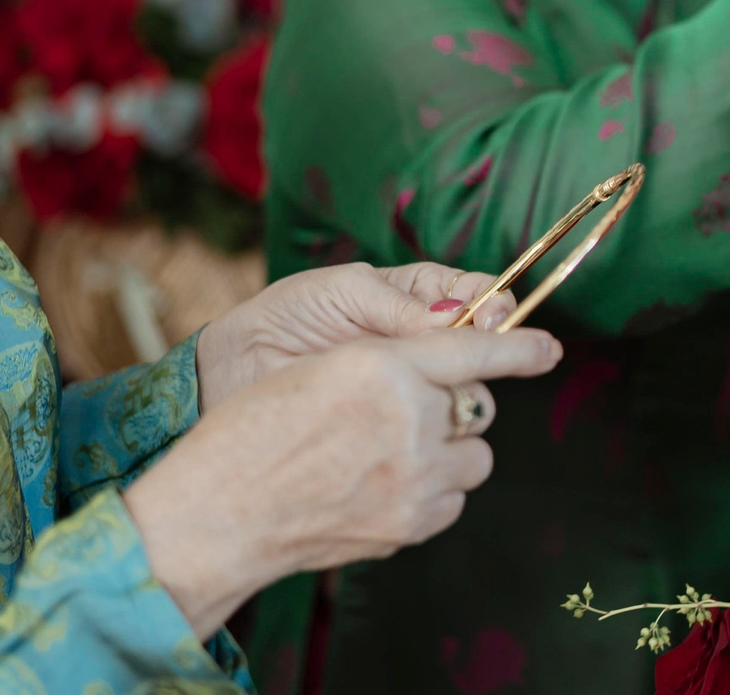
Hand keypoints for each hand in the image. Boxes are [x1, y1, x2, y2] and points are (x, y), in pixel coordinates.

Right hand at [126, 324, 562, 637]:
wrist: (220, 513)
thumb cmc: (254, 429)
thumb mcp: (323, 366)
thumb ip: (391, 360)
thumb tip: (447, 364)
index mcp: (384, 367)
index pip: (475, 348)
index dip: (519, 346)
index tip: (549, 347)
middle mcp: (410, 421)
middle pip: (477, 404)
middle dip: (456, 404)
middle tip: (410, 408)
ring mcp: (414, 479)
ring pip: (473, 457)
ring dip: (448, 450)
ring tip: (391, 451)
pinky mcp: (408, 525)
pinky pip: (453, 501)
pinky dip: (432, 492)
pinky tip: (383, 486)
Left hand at [195, 260, 515, 407]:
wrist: (233, 371)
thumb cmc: (284, 317)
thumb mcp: (339, 292)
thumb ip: (397, 303)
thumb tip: (459, 316)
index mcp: (418, 298)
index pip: (480, 296)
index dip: (496, 304)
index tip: (494, 316)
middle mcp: (423, 345)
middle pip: (484, 350)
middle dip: (490, 350)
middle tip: (475, 352)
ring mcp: (411, 391)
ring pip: (466, 396)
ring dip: (462, 393)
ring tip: (438, 391)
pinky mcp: (395, 432)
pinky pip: (435, 437)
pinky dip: (438, 434)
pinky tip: (422, 427)